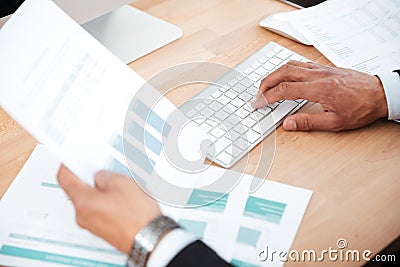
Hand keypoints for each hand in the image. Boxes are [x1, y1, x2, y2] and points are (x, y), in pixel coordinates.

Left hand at [57, 166, 160, 253]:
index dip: (68, 164)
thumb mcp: (120, 182)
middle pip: (79, 190)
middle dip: (92, 179)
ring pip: (92, 201)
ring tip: (122, 188)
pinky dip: (109, 203)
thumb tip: (99, 176)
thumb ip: (104, 175)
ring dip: (103, 191)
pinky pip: (101, 211)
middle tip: (106, 172)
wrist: (149, 238)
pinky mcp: (104, 229)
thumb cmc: (136, 215)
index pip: (65, 178)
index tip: (72, 158)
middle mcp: (83, 215)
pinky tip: (125, 200)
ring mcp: (93, 225)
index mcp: (82, 201)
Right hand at [252, 61, 387, 130]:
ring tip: (267, 85)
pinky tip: (285, 75)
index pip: (284, 90)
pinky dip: (287, 68)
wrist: (380, 94)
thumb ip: (308, 122)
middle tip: (258, 94)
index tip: (259, 103)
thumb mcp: (334, 122)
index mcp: (319, 89)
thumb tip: (288, 124)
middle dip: (266, 83)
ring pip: (291, 65)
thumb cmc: (361, 107)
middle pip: (283, 73)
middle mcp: (318, 76)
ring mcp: (321, 69)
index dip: (267, 97)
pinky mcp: (325, 68)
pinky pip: (301, 63)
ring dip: (275, 74)